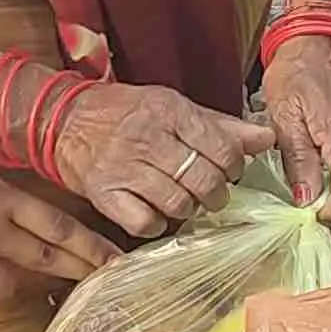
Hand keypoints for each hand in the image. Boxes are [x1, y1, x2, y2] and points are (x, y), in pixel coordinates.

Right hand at [0, 153, 118, 328]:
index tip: (118, 260)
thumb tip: (33, 226)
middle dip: (76, 272)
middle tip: (97, 282)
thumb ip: (2, 201)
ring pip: (9, 289)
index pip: (60, 227)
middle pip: (46, 260)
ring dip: (10, 286)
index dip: (93, 246)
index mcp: (1, 197)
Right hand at [52, 83, 273, 239]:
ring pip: (177, 203)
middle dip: (216, 193)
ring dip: (189, 209)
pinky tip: (158, 214)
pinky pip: (144, 223)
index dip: (235, 166)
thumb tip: (267, 139)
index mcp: (169, 111)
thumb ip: (221, 125)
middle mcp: (147, 138)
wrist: (63, 119)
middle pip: (203, 179)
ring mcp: (123, 168)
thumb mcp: (174, 107)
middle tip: (212, 192)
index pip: (221, 147)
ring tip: (186, 201)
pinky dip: (157, 225)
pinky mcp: (103, 194)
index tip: (231, 170)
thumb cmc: (126, 113)